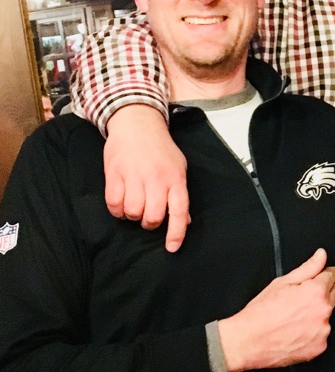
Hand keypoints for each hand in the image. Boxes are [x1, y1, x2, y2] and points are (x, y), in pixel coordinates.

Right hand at [104, 105, 189, 252]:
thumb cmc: (160, 148)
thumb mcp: (178, 167)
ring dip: (132, 215)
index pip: (179, 211)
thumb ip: (180, 194)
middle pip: (153, 216)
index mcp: (175, 178)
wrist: (137, 123)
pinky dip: (117, 209)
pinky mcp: (115, 174)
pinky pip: (114, 204)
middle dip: (150, 223)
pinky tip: (121, 201)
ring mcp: (134, 176)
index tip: (171, 248)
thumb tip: (185, 220)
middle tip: (148, 215)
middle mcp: (156, 179)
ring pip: (133, 212)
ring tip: (134, 205)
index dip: (176, 233)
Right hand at [218, 249, 334, 371]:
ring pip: (329, 315)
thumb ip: (307, 268)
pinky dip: (314, 331)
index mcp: (316, 291)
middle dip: (330, 289)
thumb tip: (321, 255)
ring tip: (298, 316)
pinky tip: (298, 330)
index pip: (334, 275)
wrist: (250, 341)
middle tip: (314, 293)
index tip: (328, 274)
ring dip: (320, 313)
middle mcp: (324, 311)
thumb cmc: (262, 311)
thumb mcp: (283, 282)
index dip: (329, 272)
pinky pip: (322, 334)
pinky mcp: (320, 347)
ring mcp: (323, 331)